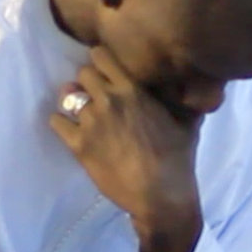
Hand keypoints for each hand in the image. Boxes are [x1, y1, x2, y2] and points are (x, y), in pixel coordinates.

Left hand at [49, 48, 202, 251]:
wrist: (159, 194)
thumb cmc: (178, 157)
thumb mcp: (187, 121)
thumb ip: (182, 99)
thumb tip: (194, 83)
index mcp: (134, 89)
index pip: (102, 57)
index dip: (101, 61)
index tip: (106, 70)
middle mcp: (109, 100)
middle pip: (83, 73)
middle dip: (88, 81)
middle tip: (95, 93)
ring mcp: (91, 122)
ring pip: (67, 96)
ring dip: (73, 101)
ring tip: (81, 111)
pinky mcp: (78, 144)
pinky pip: (56, 121)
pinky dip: (61, 122)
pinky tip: (70, 128)